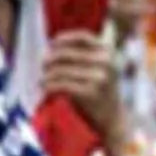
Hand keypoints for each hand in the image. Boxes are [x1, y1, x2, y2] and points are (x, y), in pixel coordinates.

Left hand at [43, 32, 127, 155]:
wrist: (114, 118)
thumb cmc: (102, 91)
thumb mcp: (103, 66)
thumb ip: (87, 52)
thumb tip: (52, 44)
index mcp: (109, 51)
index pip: (82, 37)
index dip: (64, 39)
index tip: (51, 44)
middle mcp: (106, 61)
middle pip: (67, 54)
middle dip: (50, 59)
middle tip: (42, 65)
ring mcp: (99, 77)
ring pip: (61, 70)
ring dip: (47, 75)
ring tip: (41, 80)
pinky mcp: (90, 92)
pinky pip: (61, 85)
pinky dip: (49, 86)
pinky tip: (45, 89)